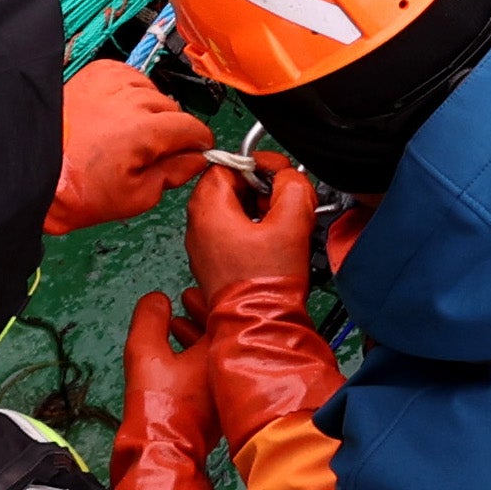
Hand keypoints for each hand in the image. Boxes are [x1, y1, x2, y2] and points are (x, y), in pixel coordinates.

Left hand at [46, 59, 215, 234]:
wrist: (30, 170)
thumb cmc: (73, 188)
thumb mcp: (135, 198)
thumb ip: (174, 174)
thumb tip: (195, 161)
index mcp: (146, 130)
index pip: (193, 127)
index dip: (198, 144)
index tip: (195, 153)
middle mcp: (132, 99)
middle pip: (174, 110)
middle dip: (170, 131)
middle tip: (151, 154)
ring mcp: (113, 82)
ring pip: (152, 92)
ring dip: (149, 111)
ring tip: (126, 135)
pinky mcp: (96, 74)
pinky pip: (129, 77)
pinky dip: (129, 93)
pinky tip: (117, 114)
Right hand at [110, 293, 217, 489]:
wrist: (163, 451)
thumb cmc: (159, 402)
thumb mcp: (145, 351)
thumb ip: (150, 318)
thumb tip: (157, 299)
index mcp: (226, 350)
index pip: (226, 314)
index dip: (207, 298)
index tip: (190, 292)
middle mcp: (234, 369)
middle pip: (224, 332)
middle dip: (203, 315)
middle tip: (185, 301)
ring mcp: (227, 391)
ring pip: (216, 354)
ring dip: (198, 338)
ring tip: (175, 325)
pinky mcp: (218, 409)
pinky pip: (211, 373)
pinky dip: (197, 360)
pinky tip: (176, 359)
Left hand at [181, 156, 344, 446]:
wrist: (259, 325)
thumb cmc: (266, 283)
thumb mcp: (291, 222)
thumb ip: (293, 187)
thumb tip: (289, 178)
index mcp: (208, 208)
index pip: (227, 164)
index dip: (258, 165)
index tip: (280, 176)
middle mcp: (197, 226)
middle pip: (228, 186)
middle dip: (259, 188)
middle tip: (284, 201)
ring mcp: (202, 247)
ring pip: (231, 211)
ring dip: (258, 210)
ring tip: (282, 224)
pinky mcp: (214, 265)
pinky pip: (231, 234)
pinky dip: (252, 231)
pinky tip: (273, 244)